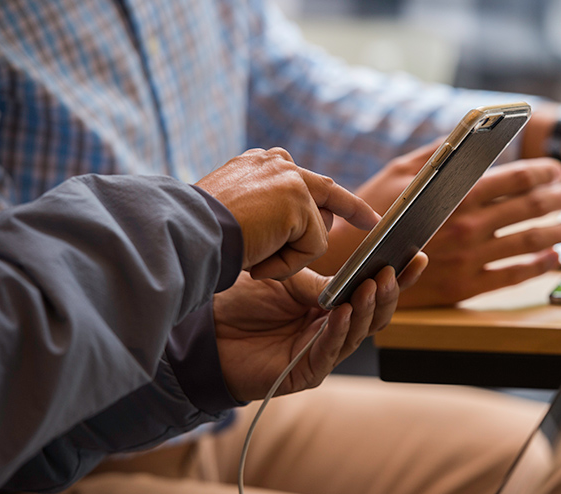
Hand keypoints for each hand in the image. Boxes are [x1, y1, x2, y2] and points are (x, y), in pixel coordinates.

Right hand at [197, 148, 379, 279]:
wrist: (186, 232)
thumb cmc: (201, 234)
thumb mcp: (238, 217)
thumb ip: (273, 213)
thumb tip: (313, 224)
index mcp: (260, 165)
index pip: (305, 180)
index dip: (333, 199)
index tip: (360, 211)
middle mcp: (277, 164)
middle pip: (327, 192)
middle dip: (353, 210)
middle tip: (373, 221)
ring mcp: (290, 179)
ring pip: (315, 231)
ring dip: (290, 256)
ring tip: (255, 256)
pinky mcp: (299, 201)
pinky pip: (312, 247)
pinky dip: (289, 263)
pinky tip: (260, 259)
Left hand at [214, 255, 425, 400]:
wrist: (204, 334)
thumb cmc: (242, 305)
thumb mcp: (285, 282)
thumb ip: (318, 283)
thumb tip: (352, 280)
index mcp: (332, 304)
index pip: (372, 290)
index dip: (398, 277)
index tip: (416, 256)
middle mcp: (333, 329)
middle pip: (374, 314)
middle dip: (387, 293)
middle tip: (392, 272)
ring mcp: (322, 352)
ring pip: (359, 332)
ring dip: (367, 308)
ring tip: (372, 285)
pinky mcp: (306, 372)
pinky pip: (330, 350)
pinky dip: (339, 330)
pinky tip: (343, 312)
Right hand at [347, 143, 560, 306]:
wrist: (351, 267)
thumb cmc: (373, 214)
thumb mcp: (400, 171)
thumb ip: (440, 151)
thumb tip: (472, 130)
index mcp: (455, 194)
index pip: (515, 179)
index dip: (544, 172)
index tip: (560, 171)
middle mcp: (467, 226)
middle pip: (531, 208)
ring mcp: (468, 259)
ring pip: (530, 242)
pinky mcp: (464, 287)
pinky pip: (511, 276)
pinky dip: (538, 266)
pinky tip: (554, 258)